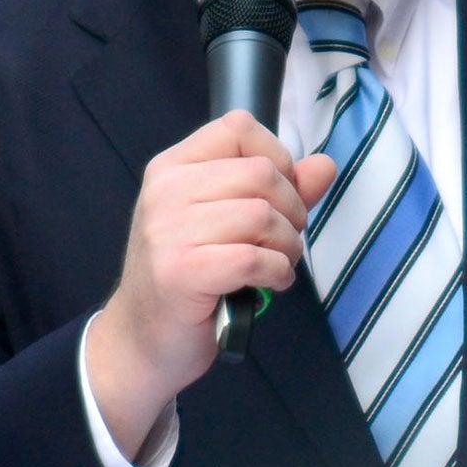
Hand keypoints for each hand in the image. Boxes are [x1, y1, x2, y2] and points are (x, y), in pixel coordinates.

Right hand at [87, 111, 334, 457]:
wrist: (142, 338)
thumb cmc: (192, 273)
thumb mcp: (230, 219)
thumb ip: (281, 188)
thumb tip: (324, 165)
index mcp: (173, 167)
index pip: (239, 127)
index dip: (277, 157)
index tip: (278, 194)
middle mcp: (165, 191)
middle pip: (261, 173)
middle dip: (292, 209)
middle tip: (284, 239)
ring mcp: (167, 231)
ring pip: (263, 215)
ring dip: (288, 245)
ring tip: (277, 262)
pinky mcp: (180, 272)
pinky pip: (256, 257)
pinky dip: (278, 272)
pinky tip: (270, 282)